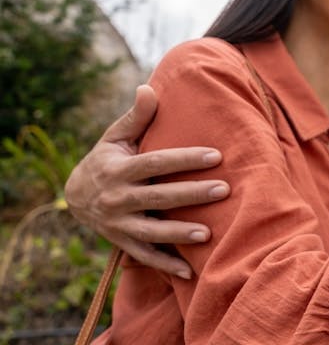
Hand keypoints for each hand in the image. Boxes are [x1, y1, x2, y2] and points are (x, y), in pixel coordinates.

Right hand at [65, 85, 229, 278]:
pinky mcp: (121, 241)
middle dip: (193, 194)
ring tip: (209, 233)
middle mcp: (117, 198)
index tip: (216, 155)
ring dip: (179, 233)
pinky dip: (166, 265)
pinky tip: (191, 271)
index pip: (157, 163)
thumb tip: (148, 88)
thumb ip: (136, 117)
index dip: (186, 159)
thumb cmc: (107, 158)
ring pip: (152, 230)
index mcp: (119, 169)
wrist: (73, 195)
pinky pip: (145, 256)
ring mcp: (118, 223)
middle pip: (160, 197)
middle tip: (225, 189)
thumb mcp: (115, 136)